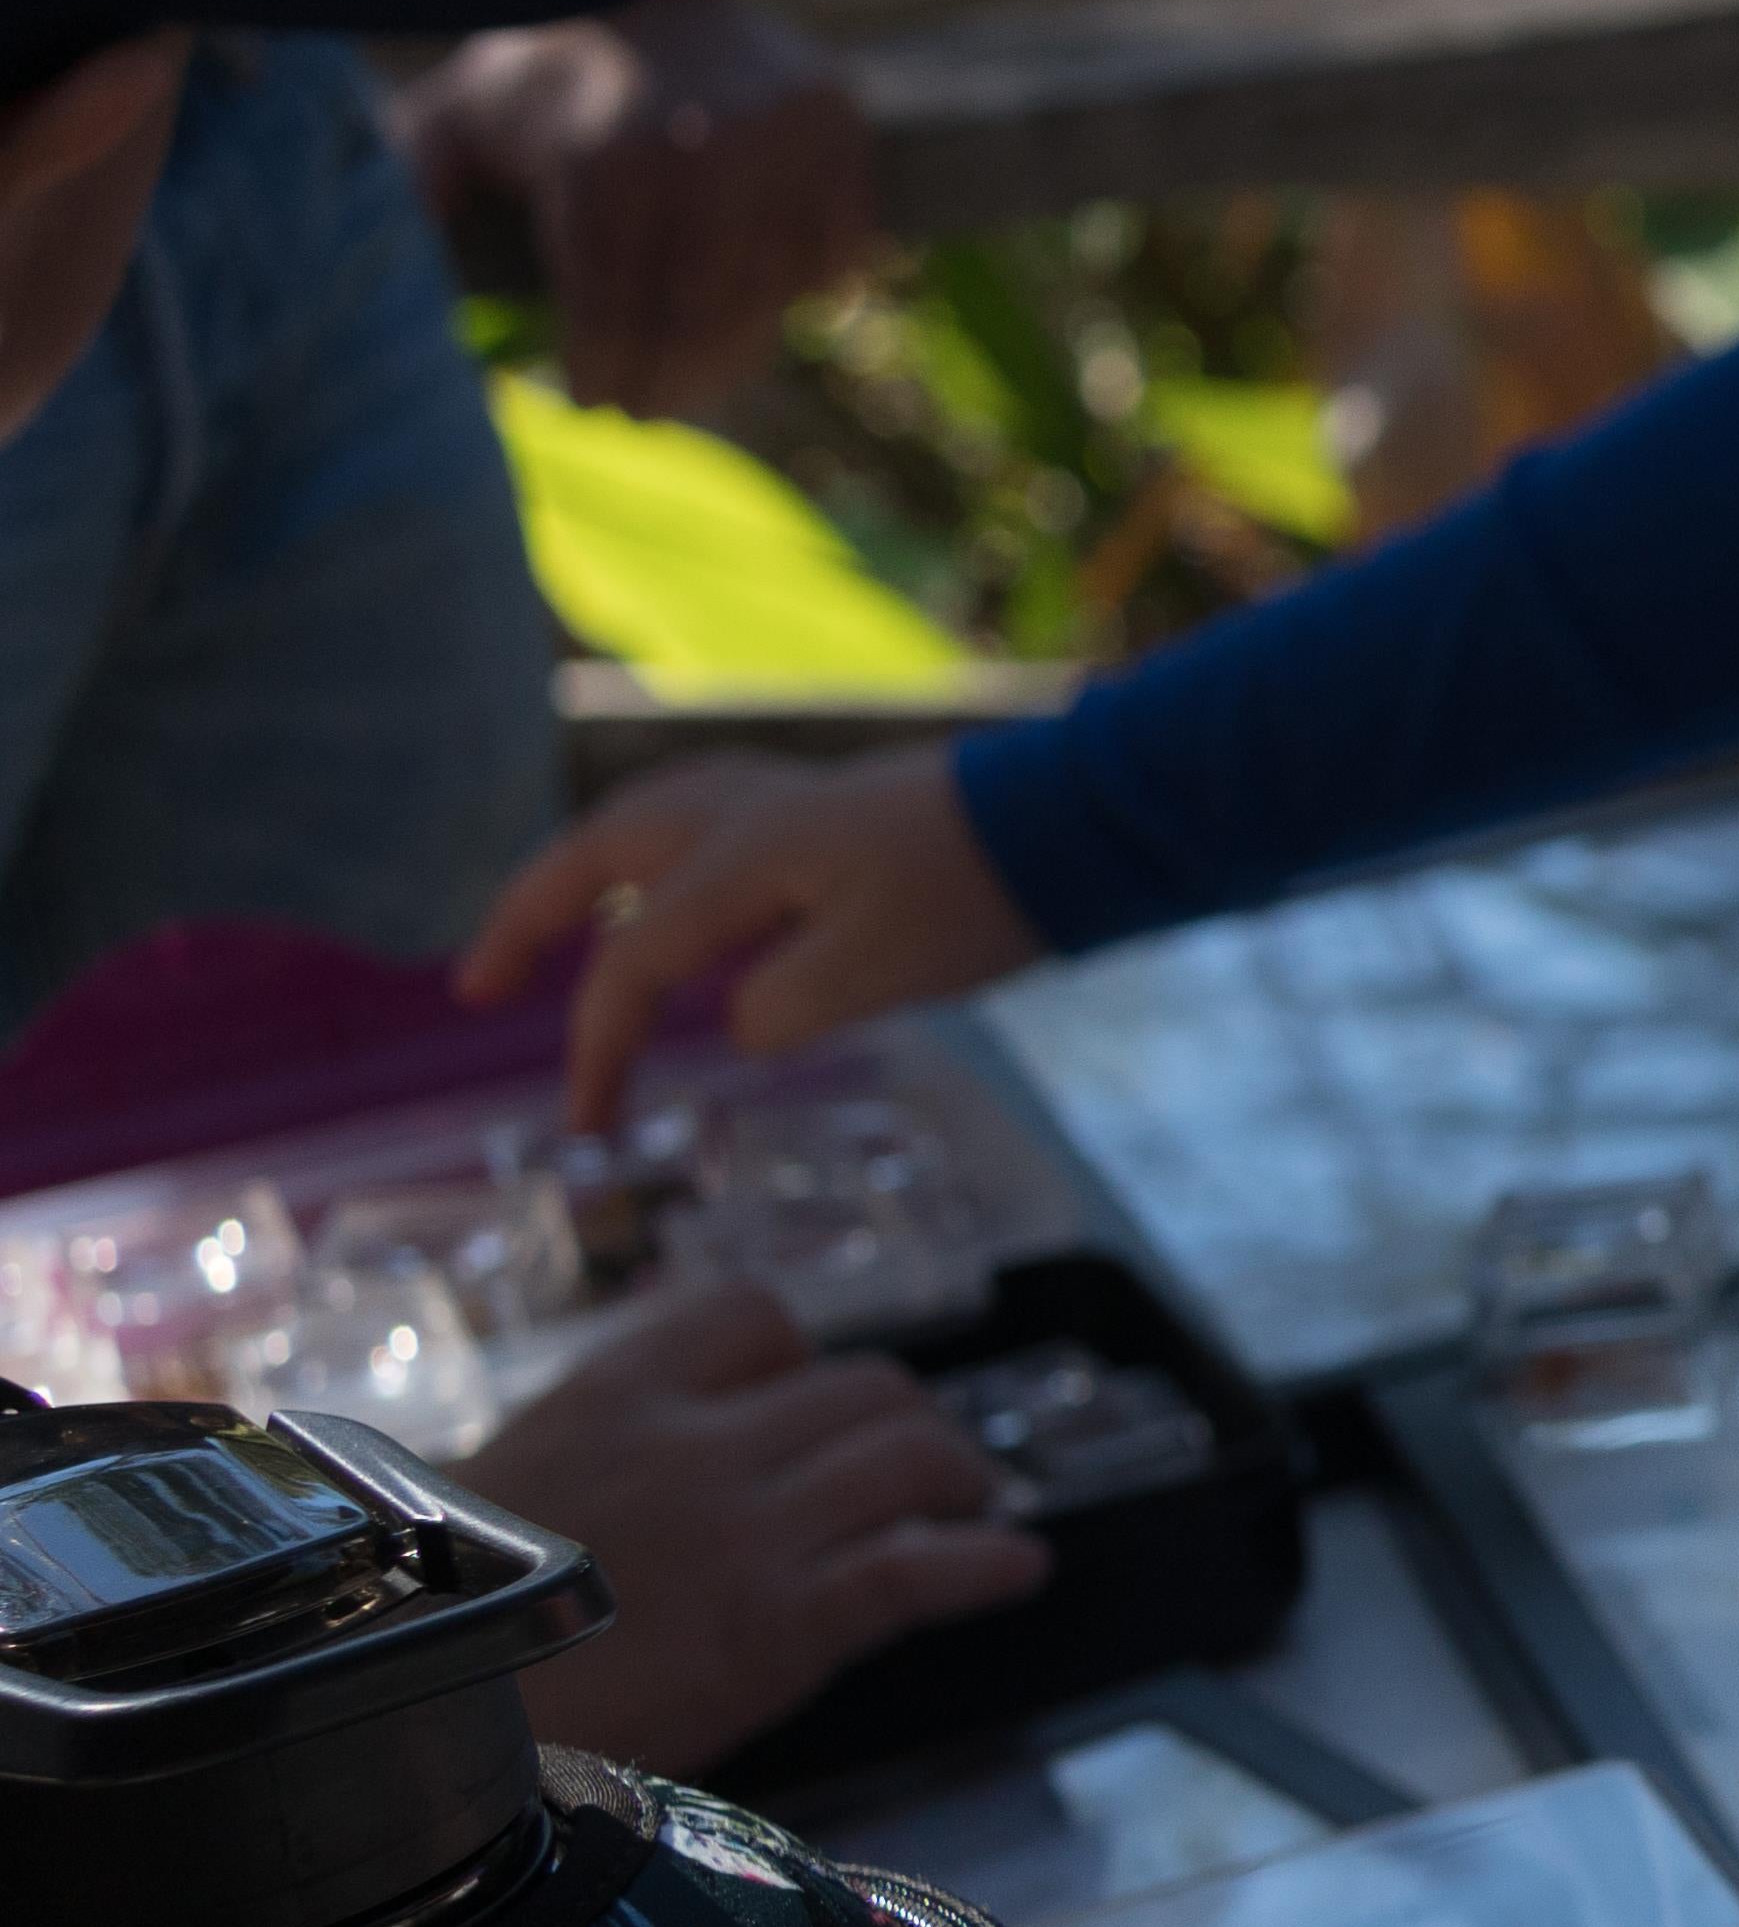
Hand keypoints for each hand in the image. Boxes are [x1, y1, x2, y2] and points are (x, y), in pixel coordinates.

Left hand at [388, 0, 877, 414]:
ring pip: (768, 299)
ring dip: (735, 353)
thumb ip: (416, 189)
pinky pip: (831, 257)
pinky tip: (759, 302)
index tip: (592, 399)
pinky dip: (799, 291)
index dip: (603, 373)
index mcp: (602, 166)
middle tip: (648, 408)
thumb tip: (374, 276)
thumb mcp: (457, 119)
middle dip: (670, 382)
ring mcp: (783, 147)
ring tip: (701, 376)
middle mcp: (702, 159)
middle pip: (696, 322)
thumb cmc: (543, 70)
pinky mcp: (842, 139)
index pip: (613, 315)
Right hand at [458, 1277, 1046, 1776]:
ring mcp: (753, 1529)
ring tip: (976, 1506)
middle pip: (863, 1389)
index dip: (803, 1358)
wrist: (417, 1714)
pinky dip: (990, 1563)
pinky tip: (1018, 1570)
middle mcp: (699, 1443)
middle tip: (924, 1468)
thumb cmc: (435, 1622)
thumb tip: (624, 1476)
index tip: (814, 1400)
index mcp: (616, 1397)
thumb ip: (583, 1463)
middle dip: (905, 1424)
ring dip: (964, 1480)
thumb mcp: (487, 1496)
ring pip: (914, 1459)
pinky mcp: (790, 1622)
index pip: (755, 1317)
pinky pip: (924, 1569)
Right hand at [462, 750, 1045, 1132]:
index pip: (632, 960)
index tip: (588, 1128)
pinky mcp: (819, 806)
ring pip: (638, 826)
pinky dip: (648, 859)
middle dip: (525, 919)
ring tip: (543, 932)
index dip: (598, 1046)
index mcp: (740, 856)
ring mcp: (780, 798)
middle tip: (475, 986)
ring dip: (577, 877)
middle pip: (592, 856)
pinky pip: (693, 822)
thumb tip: (737, 1023)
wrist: (1075, 818)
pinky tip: (662, 895)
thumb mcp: (879, 971)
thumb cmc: (978, 894)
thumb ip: (781, 1006)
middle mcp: (739, 813)